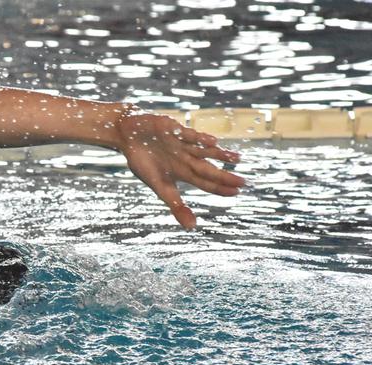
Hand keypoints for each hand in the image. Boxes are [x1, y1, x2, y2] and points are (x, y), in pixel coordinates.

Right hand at [116, 108, 244, 228]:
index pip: (205, 182)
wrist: (128, 136)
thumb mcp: (158, 186)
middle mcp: (185, 159)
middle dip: (224, 176)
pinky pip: (187, 135)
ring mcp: (181, 144)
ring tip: (237, 158)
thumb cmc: (143, 162)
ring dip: (219, 155)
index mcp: (182, 172)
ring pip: (203, 151)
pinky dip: (198, 139)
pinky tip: (212, 142)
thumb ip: (176, 206)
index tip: (237, 192)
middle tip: (244, 182)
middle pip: (207, 169)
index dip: (220, 188)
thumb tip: (192, 228)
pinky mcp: (173, 130)